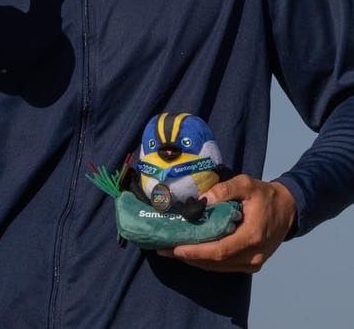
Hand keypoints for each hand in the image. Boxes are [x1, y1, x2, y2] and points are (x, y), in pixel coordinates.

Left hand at [157, 175, 295, 272]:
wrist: (289, 210)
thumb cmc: (265, 196)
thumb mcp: (246, 184)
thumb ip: (224, 189)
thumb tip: (202, 200)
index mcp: (252, 236)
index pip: (219, 250)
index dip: (195, 252)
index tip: (174, 248)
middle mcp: (253, 255)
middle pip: (216, 262)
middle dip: (188, 257)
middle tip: (163, 249)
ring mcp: (253, 262)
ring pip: (219, 267)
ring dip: (194, 261)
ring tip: (171, 251)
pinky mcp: (252, 264)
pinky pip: (225, 266)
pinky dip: (206, 262)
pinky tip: (190, 253)